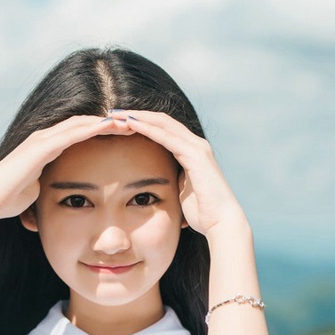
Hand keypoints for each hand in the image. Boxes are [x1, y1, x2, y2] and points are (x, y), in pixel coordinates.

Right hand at [0, 116, 119, 223]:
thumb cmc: (10, 199)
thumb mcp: (35, 190)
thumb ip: (46, 185)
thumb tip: (51, 194)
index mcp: (43, 147)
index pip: (76, 133)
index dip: (99, 131)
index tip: (121, 133)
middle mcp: (43, 138)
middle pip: (82, 123)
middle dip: (107, 122)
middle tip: (132, 122)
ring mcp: (42, 139)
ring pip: (80, 123)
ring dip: (105, 121)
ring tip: (129, 121)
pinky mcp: (42, 146)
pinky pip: (73, 132)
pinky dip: (93, 128)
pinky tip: (111, 126)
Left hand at [112, 110, 247, 237]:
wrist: (221, 223)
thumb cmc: (202, 213)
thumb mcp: (182, 191)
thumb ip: (174, 181)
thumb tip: (160, 185)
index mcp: (191, 152)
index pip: (164, 129)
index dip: (142, 123)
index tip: (119, 123)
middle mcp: (195, 144)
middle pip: (162, 121)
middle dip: (137, 114)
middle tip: (113, 111)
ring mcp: (197, 147)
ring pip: (163, 124)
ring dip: (138, 117)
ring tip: (117, 114)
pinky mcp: (195, 155)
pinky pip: (167, 137)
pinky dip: (147, 129)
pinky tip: (130, 125)